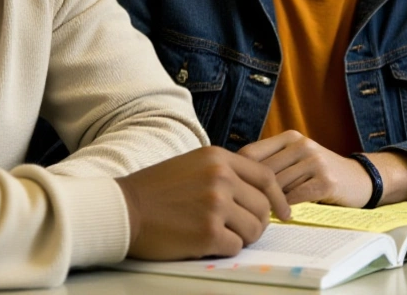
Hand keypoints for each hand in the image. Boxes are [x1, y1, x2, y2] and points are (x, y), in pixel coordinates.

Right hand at [116, 146, 289, 260]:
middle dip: (257, 223)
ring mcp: (215, 205)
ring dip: (240, 238)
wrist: (123, 209)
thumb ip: (224, 173)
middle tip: (241, 230)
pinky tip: (204, 242)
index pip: (265, 177)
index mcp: (218, 158)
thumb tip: (258, 194)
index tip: (283, 213)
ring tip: (218, 235)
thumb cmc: (155, 191)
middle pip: (263, 207)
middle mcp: (221, 178)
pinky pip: (235, 247)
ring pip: (253, 229)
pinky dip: (224, 249)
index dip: (278, 198)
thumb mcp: (192, 165)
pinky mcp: (208, 232)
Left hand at [238, 130, 370, 207]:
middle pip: (262, 172)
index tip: (236, 190)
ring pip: (278, 186)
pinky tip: (286, 214)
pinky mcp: (326, 182)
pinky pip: (295, 197)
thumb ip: (271, 162)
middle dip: (254, 192)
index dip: (238, 174)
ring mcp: (315, 162)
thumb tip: (233, 178)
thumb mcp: (296, 158)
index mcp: (290, 137)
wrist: (360, 179)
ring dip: (270, 202)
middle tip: (248, 207)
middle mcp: (302, 145)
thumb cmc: (319, 173)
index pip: (250, 154)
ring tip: (266, 213)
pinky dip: (287, 208)